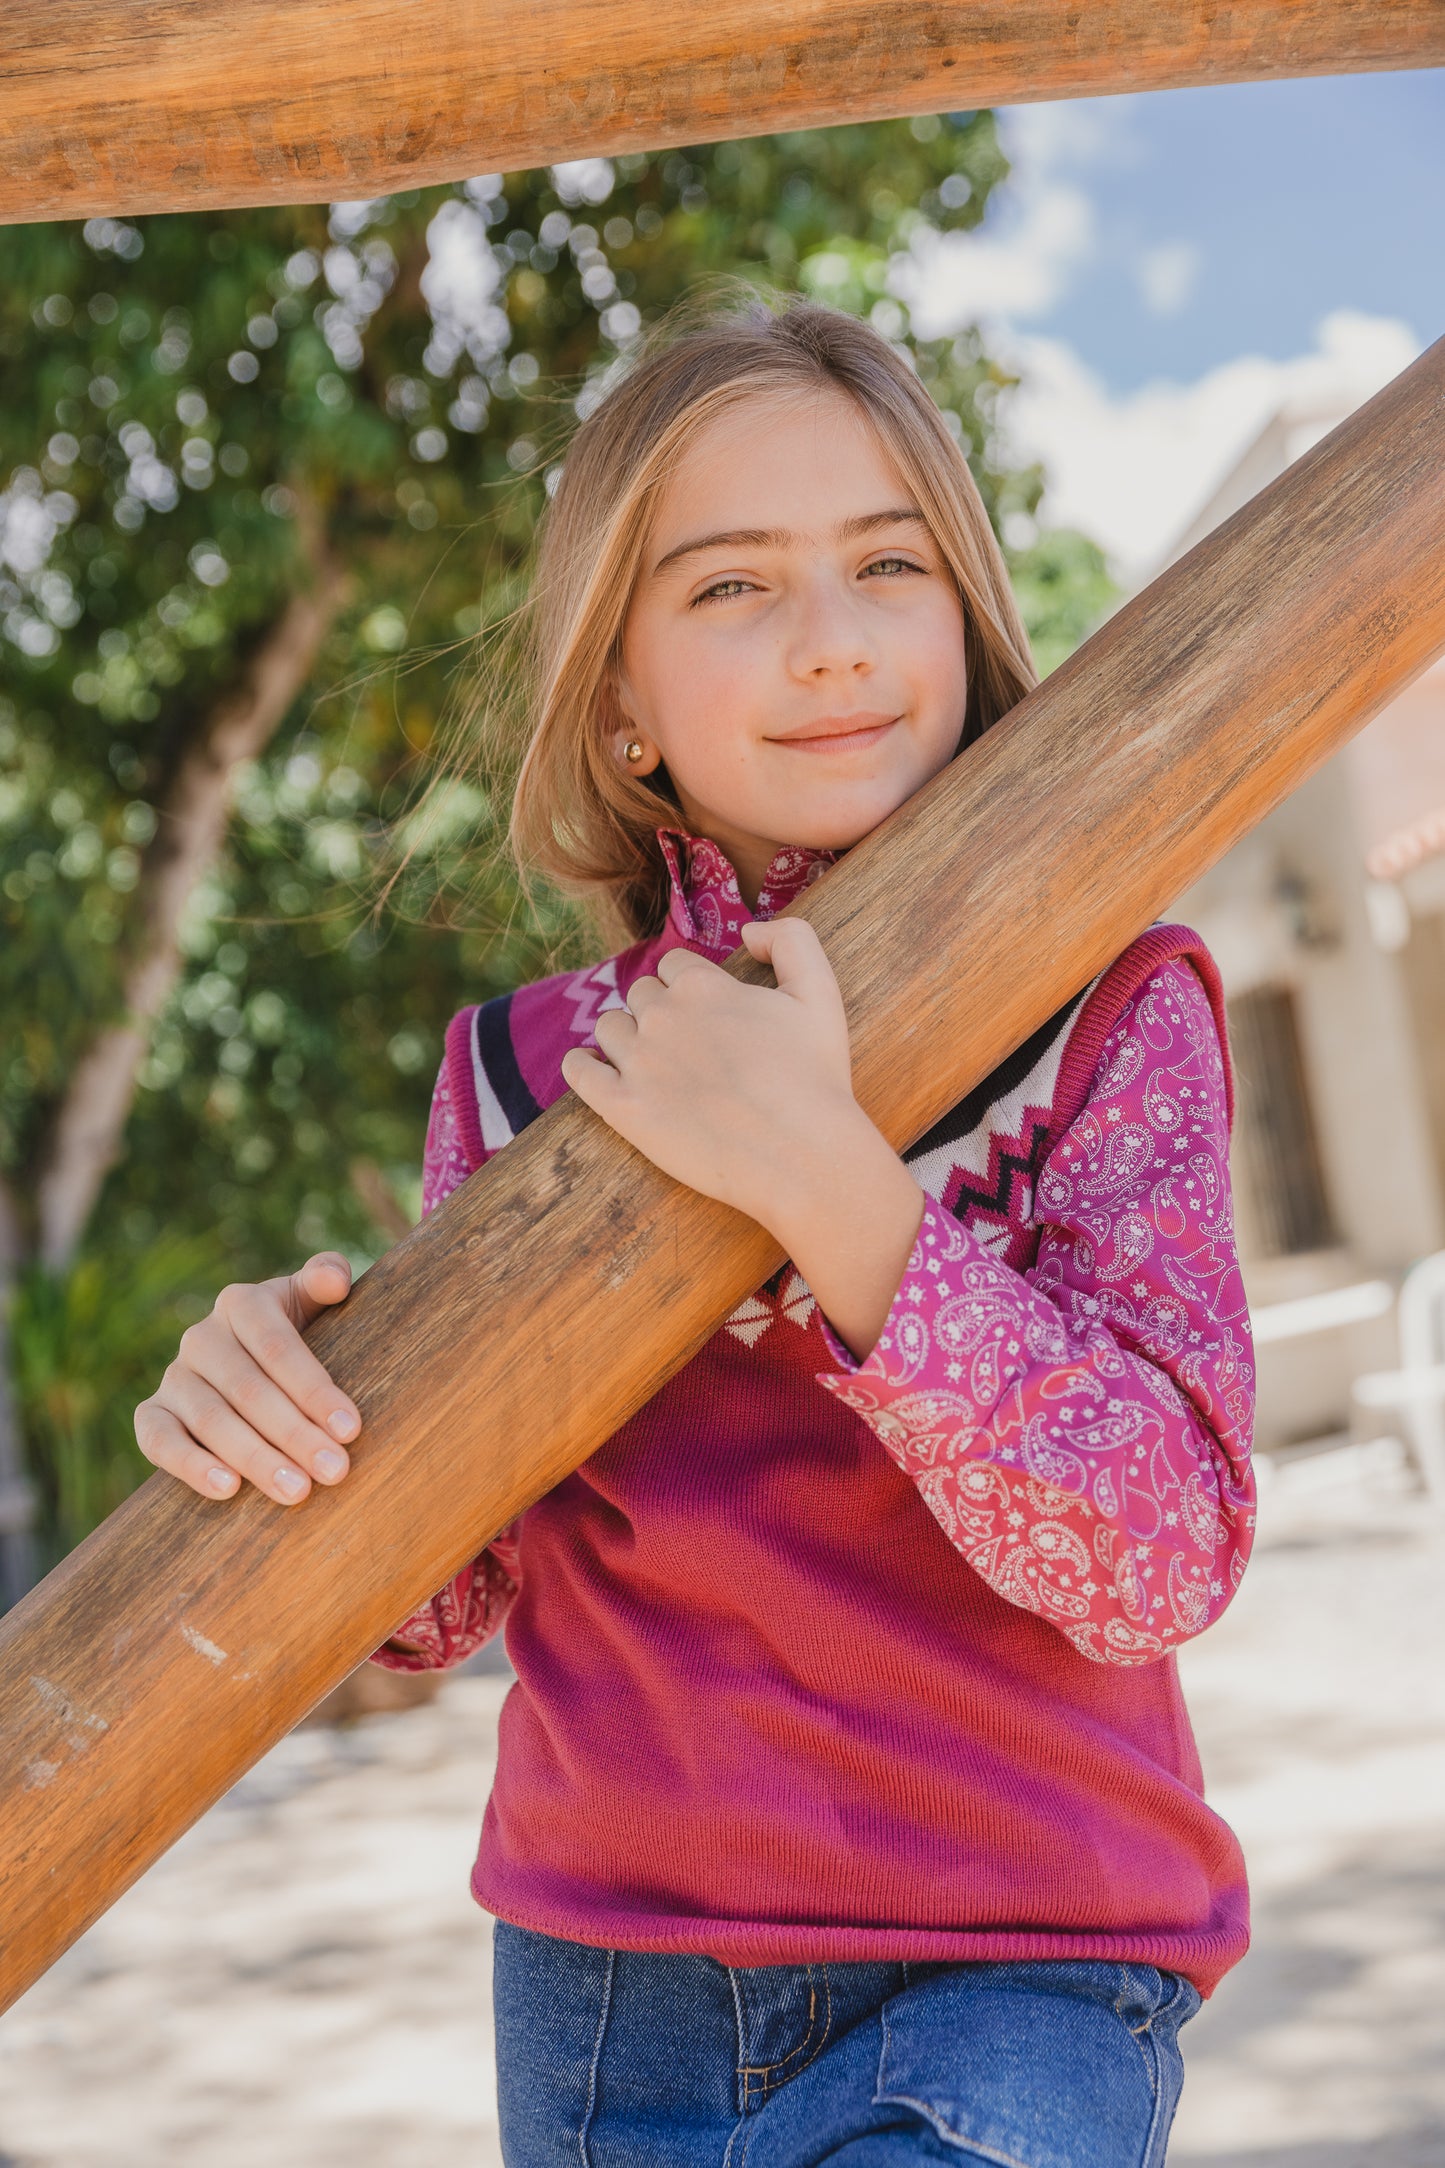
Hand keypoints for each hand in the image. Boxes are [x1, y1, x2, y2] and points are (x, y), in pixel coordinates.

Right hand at [134, 1253, 360, 1505]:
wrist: (252, 1367)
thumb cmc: (300, 1335)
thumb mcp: (312, 1303)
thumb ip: (325, 1279)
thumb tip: (335, 1279)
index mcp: (242, 1304)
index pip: (277, 1346)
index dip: (314, 1389)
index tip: (351, 1429)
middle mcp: (202, 1337)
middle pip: (248, 1388)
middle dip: (294, 1433)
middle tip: (334, 1471)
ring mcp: (174, 1376)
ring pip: (210, 1419)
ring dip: (254, 1458)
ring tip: (296, 1490)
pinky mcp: (151, 1414)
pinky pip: (159, 1441)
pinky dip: (190, 1465)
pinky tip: (228, 1489)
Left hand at [561, 919, 922, 1357]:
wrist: (801, 1156)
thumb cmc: (816, 1078)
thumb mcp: (820, 992)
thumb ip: (791, 940)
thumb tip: (749, 931)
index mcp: (702, 985)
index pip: (674, 965)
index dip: (691, 986)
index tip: (708, 1014)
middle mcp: (661, 1015)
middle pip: (640, 993)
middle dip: (660, 1011)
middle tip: (688, 1046)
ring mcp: (637, 1062)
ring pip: (608, 1026)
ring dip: (624, 1036)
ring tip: (651, 1063)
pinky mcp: (622, 1108)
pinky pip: (578, 1071)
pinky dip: (582, 1065)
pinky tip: (594, 1070)